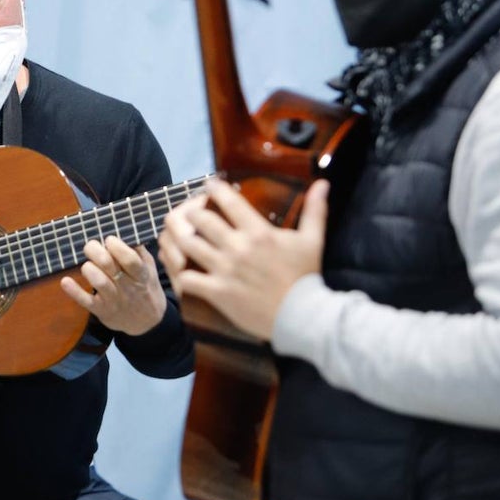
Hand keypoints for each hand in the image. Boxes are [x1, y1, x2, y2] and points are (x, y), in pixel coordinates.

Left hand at [60, 235, 166, 335]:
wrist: (147, 322)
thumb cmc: (144, 288)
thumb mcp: (149, 270)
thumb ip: (139, 252)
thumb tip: (124, 231)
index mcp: (140, 275)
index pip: (130, 260)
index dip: (117, 247)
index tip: (109, 239)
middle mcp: (127, 287)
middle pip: (110, 267)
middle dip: (97, 252)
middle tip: (91, 246)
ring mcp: (114, 299)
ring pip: (99, 282)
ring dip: (89, 269)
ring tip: (88, 264)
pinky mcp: (102, 310)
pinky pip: (86, 301)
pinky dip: (74, 291)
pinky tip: (65, 281)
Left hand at [157, 178, 329, 339]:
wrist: (303, 316)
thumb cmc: (305, 277)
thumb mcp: (312, 240)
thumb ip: (314, 210)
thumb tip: (323, 183)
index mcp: (257, 231)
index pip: (226, 199)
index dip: (212, 188)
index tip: (208, 186)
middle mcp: (238, 247)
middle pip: (199, 219)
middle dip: (189, 212)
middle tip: (188, 213)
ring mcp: (225, 270)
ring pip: (186, 245)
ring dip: (177, 237)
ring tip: (175, 234)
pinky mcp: (217, 292)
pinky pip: (186, 278)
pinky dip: (177, 271)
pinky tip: (177, 267)